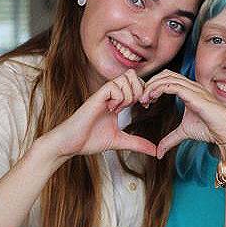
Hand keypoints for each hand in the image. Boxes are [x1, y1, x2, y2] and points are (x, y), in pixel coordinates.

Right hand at [40, 69, 156, 160]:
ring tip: (121, 108)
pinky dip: (118, 98)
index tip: (146, 106)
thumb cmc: (89, 140)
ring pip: (125, 78)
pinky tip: (111, 109)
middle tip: (137, 105)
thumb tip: (155, 151)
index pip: (137, 83)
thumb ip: (137, 143)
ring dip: (129, 94)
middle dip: (141, 90)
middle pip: (133, 75)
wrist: (70, 144)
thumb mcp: (119, 141)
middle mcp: (111, 94)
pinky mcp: (96, 97)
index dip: (146, 91)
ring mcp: (103, 95)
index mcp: (117, 100)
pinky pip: (114, 87)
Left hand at [141, 70, 225, 158]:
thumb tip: (158, 152)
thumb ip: (170, 139)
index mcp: (189, 90)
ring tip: (144, 99)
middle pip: (165, 74)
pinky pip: (172, 85)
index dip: (153, 86)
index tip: (145, 101)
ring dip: (152, 86)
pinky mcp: (194, 95)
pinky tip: (152, 98)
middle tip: (142, 98)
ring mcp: (193, 89)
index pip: (167, 78)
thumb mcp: (184, 133)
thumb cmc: (211, 129)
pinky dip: (159, 89)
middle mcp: (191, 86)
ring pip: (167, 77)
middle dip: (150, 83)